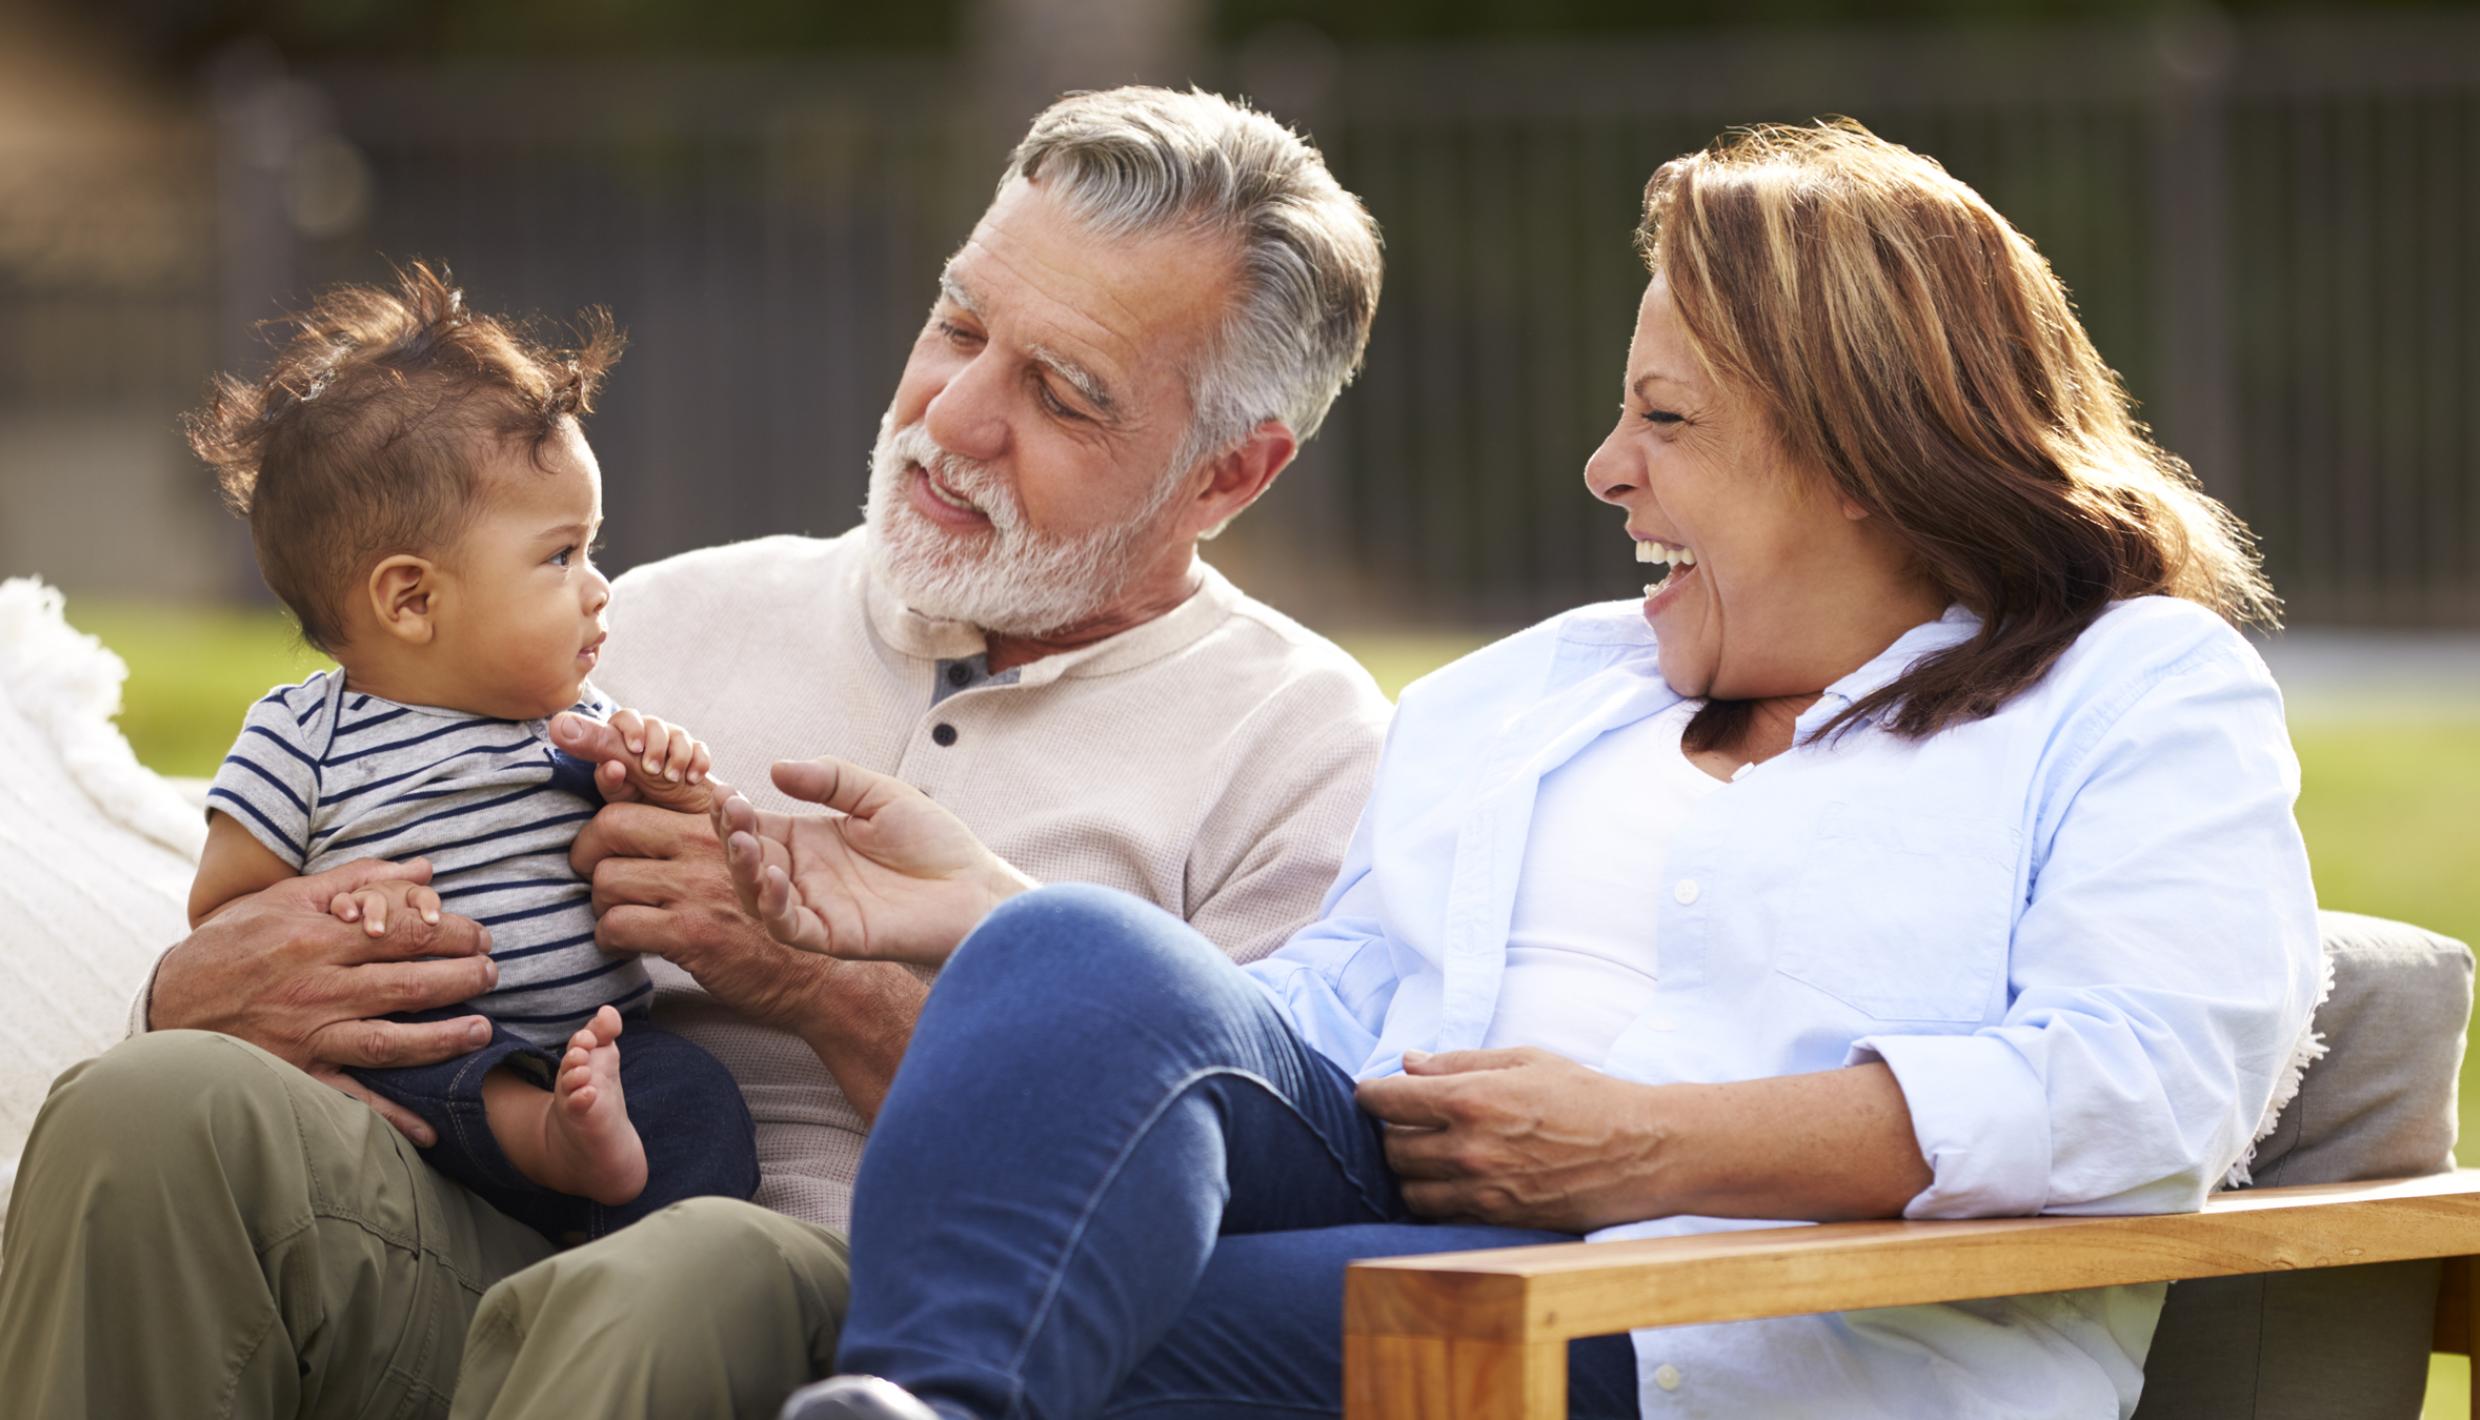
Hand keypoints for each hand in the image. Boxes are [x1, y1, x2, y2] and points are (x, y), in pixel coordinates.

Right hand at [153, 857, 498, 1144]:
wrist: (169, 1003)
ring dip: (442, 1039)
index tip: (481, 935)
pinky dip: (391, 1117)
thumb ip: (356, 880)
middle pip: (406, 984)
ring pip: (389, 1040)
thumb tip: (422, 867)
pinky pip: (351, 1099)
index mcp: (316, 938)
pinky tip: (430, 1129)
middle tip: (493, 974)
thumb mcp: (285, 898)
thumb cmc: (231, 943)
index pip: (401, 932)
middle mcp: (316, 988)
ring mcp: (308, 1036)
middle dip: (460, 979)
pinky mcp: (297, 1074)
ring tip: (481, 1031)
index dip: (451, 933)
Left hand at [550, 709, 715, 813]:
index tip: (634, 749)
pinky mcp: (694, 758)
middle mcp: (646, 741)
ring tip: (673, 779)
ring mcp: (672, 748)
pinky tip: (691, 778)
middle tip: (653, 771)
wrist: (671, 830)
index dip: (631, 728)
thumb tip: (558, 725)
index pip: (625, 718)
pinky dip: (697, 761)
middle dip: (656, 744)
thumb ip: (594, 750)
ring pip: (679, 734)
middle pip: (654, 723)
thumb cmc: (635, 806)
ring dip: (677, 755)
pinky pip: (699, 748)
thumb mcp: (616, 781)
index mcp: (621, 742)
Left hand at [571, 798, 839, 1031]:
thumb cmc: (769, 913)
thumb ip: (704, 822)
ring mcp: (698, 887)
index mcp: (716, 818)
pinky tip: (628, 943)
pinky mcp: (691, 932)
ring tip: (621, 914)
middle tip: (593, 873)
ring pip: (607, 879)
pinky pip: (617, 925)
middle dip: (588, 853)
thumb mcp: (747, 852)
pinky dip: (610, 938)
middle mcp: (707, 844)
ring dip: (603, 903)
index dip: (607, 789)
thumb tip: (640, 794)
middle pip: (611, 825)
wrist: (811, 974)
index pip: (644, 787)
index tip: (592, 803)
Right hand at [712, 756, 1035, 964]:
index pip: (756, 824)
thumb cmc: (933, 841)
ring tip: (744, 841)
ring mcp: (817, 906)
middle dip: (733, 835)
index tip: (722, 790)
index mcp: (811, 839)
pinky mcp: (834, 936)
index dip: (734, 810)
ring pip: (758, 895)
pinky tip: (772, 877)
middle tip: (731, 812)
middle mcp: (805, 874)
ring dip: (743, 869)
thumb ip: (831, 780)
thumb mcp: (879, 795)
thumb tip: (775, 767)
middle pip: (748, 858)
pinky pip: (790, 926)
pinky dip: (773, 905)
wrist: (974, 886)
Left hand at [1355, 1047, 1668, 1232]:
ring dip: (1408, 1170)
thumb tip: (1407, 1062)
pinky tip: (1450, 1181)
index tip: (1368, 1092)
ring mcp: (1482, 1191)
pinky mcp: (1498, 1221)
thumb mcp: (1524, 1060)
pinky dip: (1436, 1199)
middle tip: (1405, 1120)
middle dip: (1389, 1132)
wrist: (1642, 1150)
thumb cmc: (1586, 1096)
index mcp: (1470, 1099)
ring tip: (1426, 1153)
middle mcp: (1468, 1149)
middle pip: (1391, 1148)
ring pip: (1409, 1190)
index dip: (1368, 1094)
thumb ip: (1458, 1062)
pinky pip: (1442, 1216)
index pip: (1387, 1101)